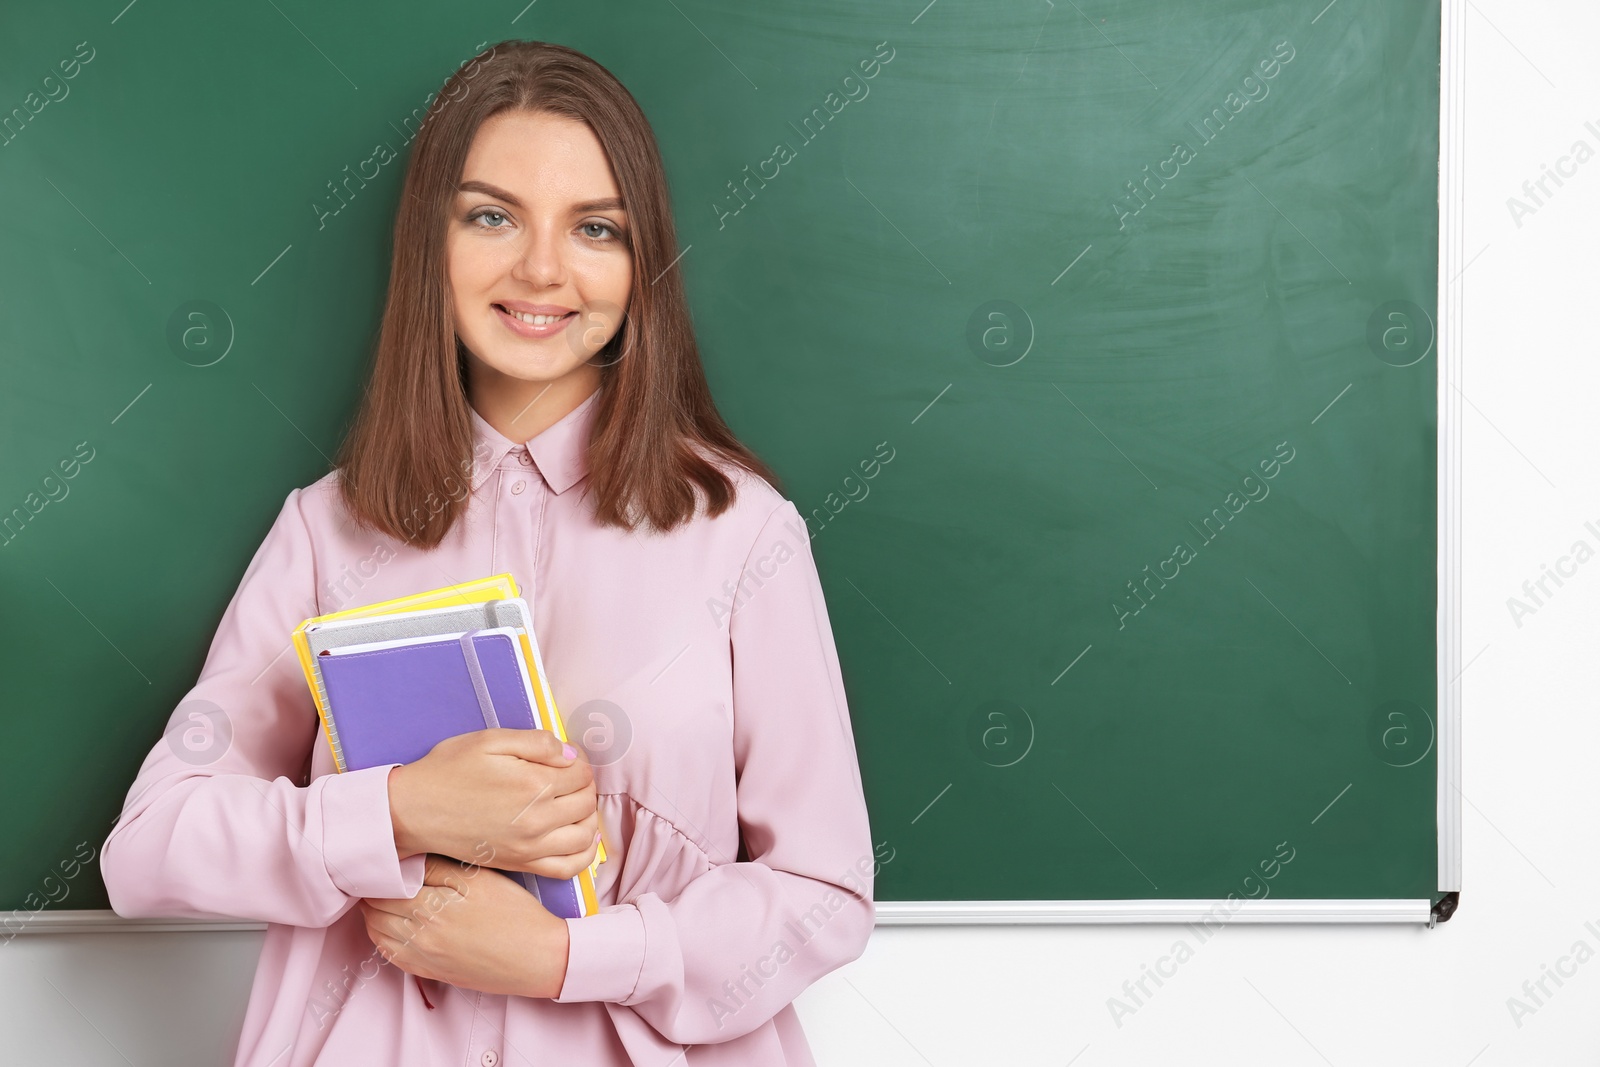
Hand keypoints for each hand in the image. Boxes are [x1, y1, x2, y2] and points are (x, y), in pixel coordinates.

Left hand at [359, 854, 569, 998]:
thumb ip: (440, 867)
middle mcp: (419, 936)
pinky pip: (390, 955)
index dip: (382, 869)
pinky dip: (383, 936)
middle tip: (383, 873)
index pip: (385, 885)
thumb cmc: (515, 915)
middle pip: (376, 909)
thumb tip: (406, 859)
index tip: (386, 857)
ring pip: (378, 932)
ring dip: (375, 912)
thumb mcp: (481, 880)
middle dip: (375, 889)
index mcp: (430, 909)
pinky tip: (392, 923)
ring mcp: (422, 957)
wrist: (536, 959)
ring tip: (386, 894)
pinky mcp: (429, 972)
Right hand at [388, 728, 599, 876]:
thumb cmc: (448, 771)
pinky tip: (583, 837)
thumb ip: (537, 742)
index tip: (565, 758)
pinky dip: (585, 854)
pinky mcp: (521, 864)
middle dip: (583, 784)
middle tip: (568, 776)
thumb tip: (571, 754)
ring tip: (573, 802)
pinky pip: (568, 867)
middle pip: (586, 801)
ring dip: (588, 815)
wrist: (414, 810)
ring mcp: (531, 846)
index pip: (581, 773)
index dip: (578, 761)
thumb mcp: (490, 740)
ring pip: (585, 834)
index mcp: (534, 784)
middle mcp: (538, 819)